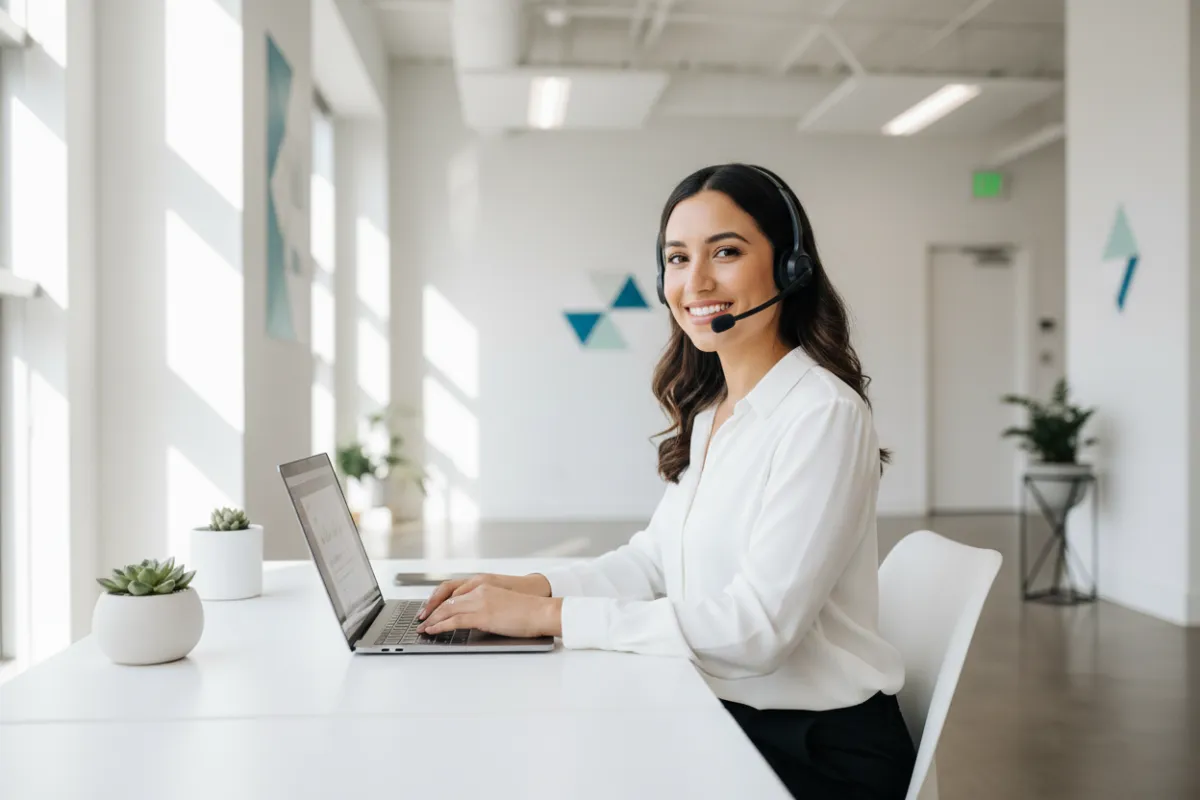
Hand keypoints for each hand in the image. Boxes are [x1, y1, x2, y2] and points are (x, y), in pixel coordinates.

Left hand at [418, 573, 549, 620]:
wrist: (541, 611)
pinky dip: (440, 626)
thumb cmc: (527, 610)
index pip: (453, 591)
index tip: (430, 609)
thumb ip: (485, 604)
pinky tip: (433, 631)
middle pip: (446, 600)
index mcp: (483, 585)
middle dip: (431, 610)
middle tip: (421, 619)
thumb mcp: (502, 602)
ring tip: (423, 628)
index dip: (438, 600)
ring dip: (432, 619)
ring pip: (447, 609)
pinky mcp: (482, 615)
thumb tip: (473, 618)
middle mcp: (479, 590)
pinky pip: (454, 621)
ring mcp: (480, 602)